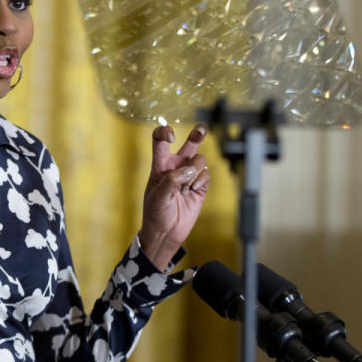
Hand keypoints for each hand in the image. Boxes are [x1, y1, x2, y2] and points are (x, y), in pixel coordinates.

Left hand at [138, 123, 210, 268]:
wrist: (166, 232)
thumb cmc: (155, 213)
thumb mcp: (158, 195)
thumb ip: (172, 180)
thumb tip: (189, 170)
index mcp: (160, 165)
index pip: (160, 141)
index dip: (164, 132)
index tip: (171, 136)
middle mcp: (176, 167)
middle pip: (189, 144)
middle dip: (197, 134)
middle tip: (201, 129)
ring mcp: (189, 176)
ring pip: (199, 160)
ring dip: (194, 171)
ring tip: (185, 187)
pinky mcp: (200, 186)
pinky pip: (206, 174)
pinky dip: (200, 180)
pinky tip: (192, 190)